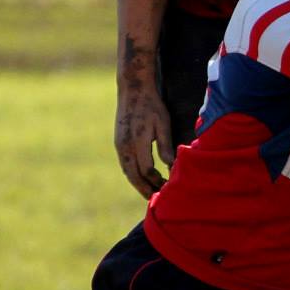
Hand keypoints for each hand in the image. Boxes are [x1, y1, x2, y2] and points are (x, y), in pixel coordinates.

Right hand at [115, 79, 172, 198]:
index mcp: (136, 142)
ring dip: (138, 183)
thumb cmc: (151, 105)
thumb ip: (165, 145)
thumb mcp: (162, 123)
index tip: (167, 188)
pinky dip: (133, 173)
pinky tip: (142, 178)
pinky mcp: (118, 141)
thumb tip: (171, 165)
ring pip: (127, 171)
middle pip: (133, 175)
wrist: (132, 89)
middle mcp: (124, 146)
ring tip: (149, 192)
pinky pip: (125, 163)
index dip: (156, 181)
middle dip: (144, 189)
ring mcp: (119, 144)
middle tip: (156, 200)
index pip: (146, 170)